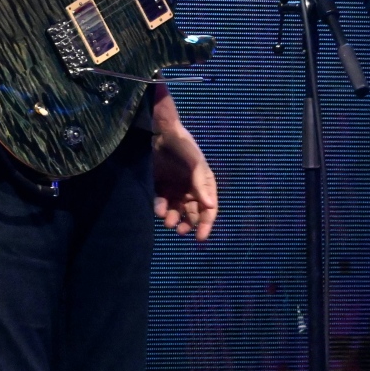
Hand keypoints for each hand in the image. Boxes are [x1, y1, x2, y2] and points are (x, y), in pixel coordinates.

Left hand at [148, 92, 217, 238]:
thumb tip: (210, 206)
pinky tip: (158, 210)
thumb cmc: (182, 146)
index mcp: (204, 183)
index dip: (206, 224)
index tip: (200, 238)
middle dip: (188, 224)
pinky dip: (161, 209)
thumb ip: (201, 185)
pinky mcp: (160, 186)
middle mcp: (191, 188)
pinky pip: (162, 203)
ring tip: (168, 222)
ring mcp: (175, 188)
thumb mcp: (194, 164)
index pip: (208, 209)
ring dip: (174, 219)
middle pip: (193, 213)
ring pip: (177, 211)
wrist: (158, 132)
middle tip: (180, 231)